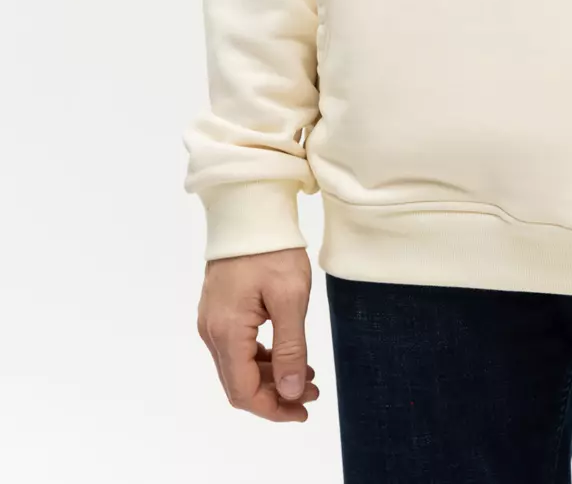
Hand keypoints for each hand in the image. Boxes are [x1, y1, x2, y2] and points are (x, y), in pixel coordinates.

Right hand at [196, 246, 319, 421]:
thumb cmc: (272, 249)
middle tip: (312, 392)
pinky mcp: (219, 310)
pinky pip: (238, 347)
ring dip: (271, 376)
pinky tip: (287, 355)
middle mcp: (211, 331)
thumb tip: (291, 392)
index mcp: (227, 331)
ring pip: (238, 366)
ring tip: (307, 375)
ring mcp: (212, 320)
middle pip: (239, 382)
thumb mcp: (290, 298)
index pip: (243, 391)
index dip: (273, 409)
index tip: (302, 410)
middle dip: (276, 394)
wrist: (250, 210)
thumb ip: (291, 348)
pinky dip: (262, 357)